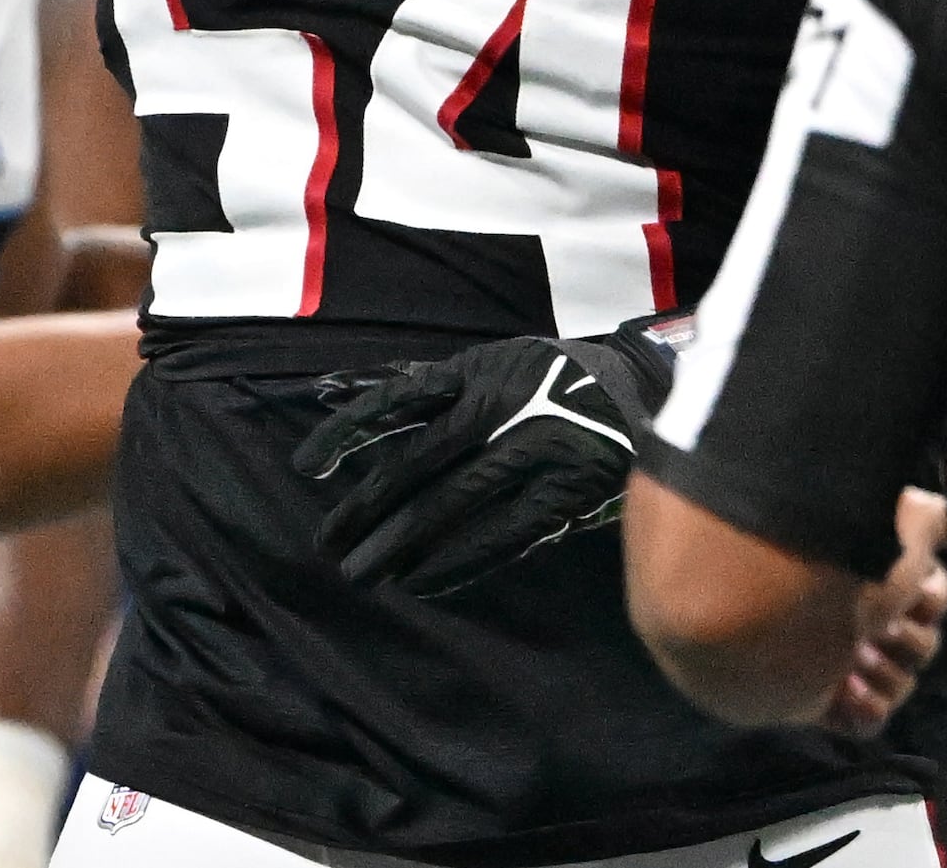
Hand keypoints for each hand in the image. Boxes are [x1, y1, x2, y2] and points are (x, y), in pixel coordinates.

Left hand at [291, 328, 675, 598]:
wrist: (639, 389)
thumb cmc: (547, 380)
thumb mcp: (489, 365)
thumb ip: (424, 385)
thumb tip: (332, 390)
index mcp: (477, 371)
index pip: (398, 399)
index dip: (350, 431)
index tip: (307, 467)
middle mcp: (501, 405)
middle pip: (417, 464)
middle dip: (368, 509)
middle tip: (329, 546)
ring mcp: (535, 449)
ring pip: (451, 504)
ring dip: (400, 545)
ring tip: (364, 573)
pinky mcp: (566, 492)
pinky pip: (500, 535)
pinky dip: (455, 562)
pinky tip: (419, 581)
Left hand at [824, 488, 946, 735]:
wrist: (760, 611)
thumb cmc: (829, 567)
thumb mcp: (884, 529)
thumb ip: (921, 519)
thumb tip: (935, 512)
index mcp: (877, 575)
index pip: (934, 596)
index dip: (929, 600)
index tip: (912, 594)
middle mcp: (865, 617)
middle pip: (924, 645)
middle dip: (906, 640)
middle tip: (876, 631)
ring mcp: (845, 660)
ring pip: (901, 683)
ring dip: (885, 675)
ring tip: (853, 661)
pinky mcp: (827, 699)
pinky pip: (871, 719)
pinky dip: (864, 708)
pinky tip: (842, 690)